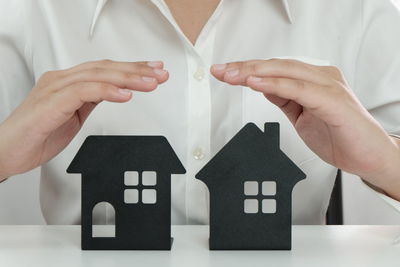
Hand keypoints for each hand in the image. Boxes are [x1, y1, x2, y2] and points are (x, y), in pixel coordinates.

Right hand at [0, 60, 168, 178]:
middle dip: (137, 70)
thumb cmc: (36, 135)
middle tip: (160, 73)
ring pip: (98, 76)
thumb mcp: (73, 116)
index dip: (131, 68)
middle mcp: (62, 80)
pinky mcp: (52, 102)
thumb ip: (90, 101)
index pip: (105, 69)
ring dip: (128, 79)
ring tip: (150, 83)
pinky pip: (84, 92)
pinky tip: (125, 94)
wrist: (7, 151)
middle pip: (106, 68)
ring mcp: (56, 89)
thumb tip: (114, 93)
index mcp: (68, 83)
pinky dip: (107, 91)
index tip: (153, 70)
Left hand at [210, 59, 399, 197]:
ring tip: (232, 75)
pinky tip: (256, 84)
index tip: (225, 72)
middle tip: (221, 71)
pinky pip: (298, 89)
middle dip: (245, 68)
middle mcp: (321, 78)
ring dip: (254, 73)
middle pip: (276, 66)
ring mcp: (328, 87)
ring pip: (285, 72)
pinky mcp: (333, 101)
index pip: (275, 69)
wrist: (369, 157)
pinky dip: (275, 85)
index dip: (248, 69)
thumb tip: (263, 87)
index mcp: (313, 80)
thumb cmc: (341, 137)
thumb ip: (284, 100)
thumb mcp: (301, 116)